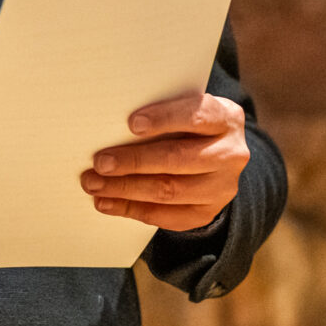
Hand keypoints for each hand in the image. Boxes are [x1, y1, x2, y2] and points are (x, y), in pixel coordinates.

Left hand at [80, 91, 249, 230]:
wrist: (217, 156)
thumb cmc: (189, 126)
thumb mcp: (185, 109)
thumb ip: (162, 113)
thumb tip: (111, 124)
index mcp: (226, 118)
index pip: (198, 115)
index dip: (165, 119)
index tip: (132, 124)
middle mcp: (231, 153)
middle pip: (178, 159)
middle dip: (134, 161)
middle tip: (100, 162)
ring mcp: (222, 187)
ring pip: (169, 191)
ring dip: (125, 189)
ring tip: (94, 184)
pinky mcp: (207, 212)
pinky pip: (166, 216)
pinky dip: (131, 209)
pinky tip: (107, 203)